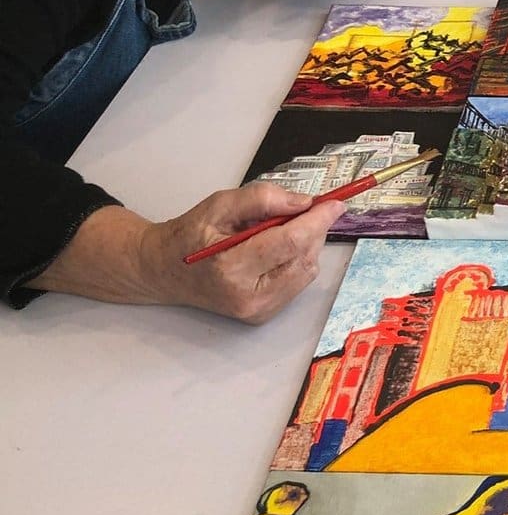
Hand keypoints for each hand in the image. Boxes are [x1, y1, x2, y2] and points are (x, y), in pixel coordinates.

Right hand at [148, 183, 347, 322]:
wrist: (165, 271)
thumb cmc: (189, 237)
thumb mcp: (219, 205)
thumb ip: (262, 199)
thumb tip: (304, 202)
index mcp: (230, 269)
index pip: (290, 243)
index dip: (317, 220)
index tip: (335, 204)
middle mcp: (247, 297)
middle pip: (304, 258)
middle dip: (312, 229)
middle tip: (300, 210)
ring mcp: (258, 311)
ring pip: (307, 270)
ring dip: (305, 245)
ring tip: (276, 232)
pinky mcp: (264, 315)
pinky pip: (299, 281)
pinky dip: (297, 260)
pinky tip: (275, 251)